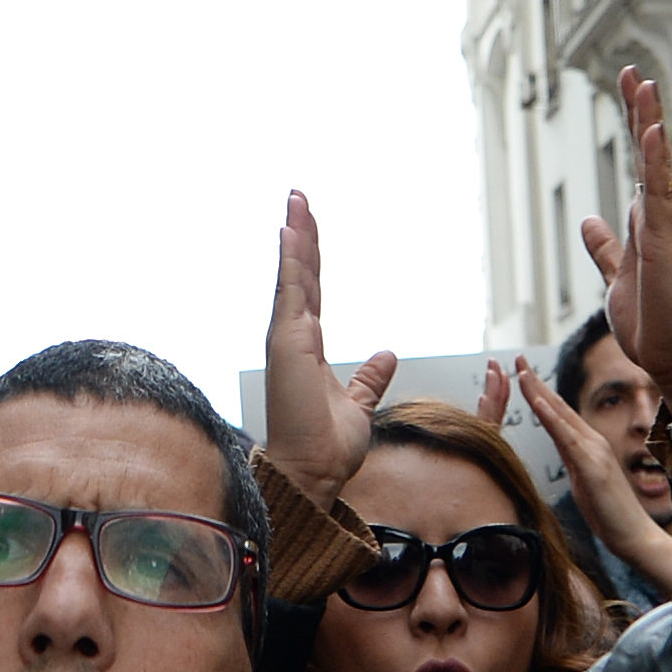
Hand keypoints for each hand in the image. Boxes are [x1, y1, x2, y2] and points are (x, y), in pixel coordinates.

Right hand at [261, 193, 396, 502]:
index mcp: (307, 348)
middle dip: (301, 235)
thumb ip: (368, 379)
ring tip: (296, 200)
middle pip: (300, 275)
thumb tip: (386, 356)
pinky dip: (292, 258)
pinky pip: (292, 290)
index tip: (308, 228)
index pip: (311, 292)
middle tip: (299, 198)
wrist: (311, 472)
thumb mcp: (358, 405)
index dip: (311, 258)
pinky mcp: (286, 342)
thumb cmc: (326, 447)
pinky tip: (292, 230)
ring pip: (293, 275)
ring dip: (294, 235)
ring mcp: (286, 337)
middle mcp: (292, 337)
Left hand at [515, 363, 671, 597]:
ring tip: (520, 371)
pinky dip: (550, 417)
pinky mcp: (593, 466)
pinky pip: (567, 437)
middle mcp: (593, 442)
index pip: (559, 414)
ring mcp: (594, 452)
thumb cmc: (612, 516)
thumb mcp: (587, 483)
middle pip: (558, 406)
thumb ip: (578, 464)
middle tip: (517, 357)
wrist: (637, 537)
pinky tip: (536, 402)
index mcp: (588, 447)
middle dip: (536, 381)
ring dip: (539, 392)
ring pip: (561, 415)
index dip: (540, 392)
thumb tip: (567, 455)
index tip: (522, 373)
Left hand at [575, 65, 671, 394]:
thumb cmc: (653, 325)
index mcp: (648, 225)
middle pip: (649, 155)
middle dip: (640, 113)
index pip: (639, 164)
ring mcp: (665, 229)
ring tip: (644, 84)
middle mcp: (660, 220)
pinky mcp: (666, 245)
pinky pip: (660, 196)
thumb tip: (589, 220)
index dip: (634, 127)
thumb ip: (605, 249)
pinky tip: (653, 132)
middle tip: (632, 72)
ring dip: (649, 125)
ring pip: (657, 167)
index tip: (628, 89)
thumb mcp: (615, 279)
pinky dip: (656, 163)